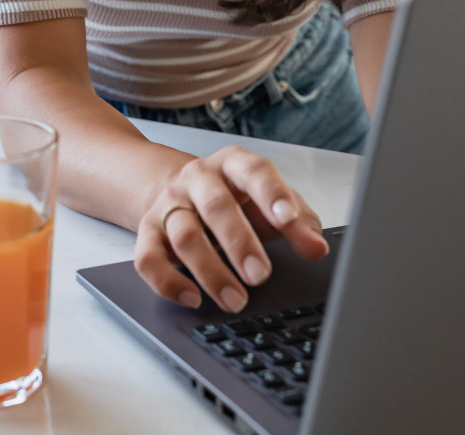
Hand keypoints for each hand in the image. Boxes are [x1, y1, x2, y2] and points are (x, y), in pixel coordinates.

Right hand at [133, 145, 326, 311]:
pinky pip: (148, 259)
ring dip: (211, 271)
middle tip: (261, 275)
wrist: (183, 193)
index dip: (271, 194)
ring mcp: (169, 204)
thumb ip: (299, 224)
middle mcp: (198, 178)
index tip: (288, 220)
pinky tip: (193, 298)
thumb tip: (316, 248)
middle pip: (216, 205)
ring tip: (236, 299)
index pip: (253, 171)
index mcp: (233, 164)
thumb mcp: (271, 204)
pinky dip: (168, 282)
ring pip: (185, 235)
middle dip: (240, 242)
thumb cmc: (237, 200)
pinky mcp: (148, 232)